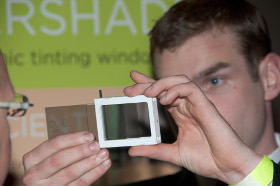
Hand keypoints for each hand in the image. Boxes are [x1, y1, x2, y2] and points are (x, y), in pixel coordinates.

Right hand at [23, 132, 110, 185]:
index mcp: (32, 159)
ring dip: (90, 162)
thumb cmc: (49, 170)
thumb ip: (65, 148)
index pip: (53, 145)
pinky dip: (94, 173)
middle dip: (81, 151)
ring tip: (103, 154)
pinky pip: (80, 184)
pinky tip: (103, 165)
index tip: (88, 136)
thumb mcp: (49, 157)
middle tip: (96, 145)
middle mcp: (34, 174)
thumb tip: (89, 139)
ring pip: (70, 173)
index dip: (73, 139)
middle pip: (60, 159)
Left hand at [124, 71, 261, 183]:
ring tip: (147, 93)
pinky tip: (165, 99)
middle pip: (165, 86)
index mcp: (179, 114)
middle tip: (130, 89)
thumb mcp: (172, 153)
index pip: (160, 95)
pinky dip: (176, 89)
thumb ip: (153, 149)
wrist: (226, 167)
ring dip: (160, 84)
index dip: (146, 87)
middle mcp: (186, 106)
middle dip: (146, 84)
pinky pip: (190, 88)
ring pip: (177, 81)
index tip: (130, 85)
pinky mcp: (205, 105)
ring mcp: (196, 104)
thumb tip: (132, 150)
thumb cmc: (205, 159)